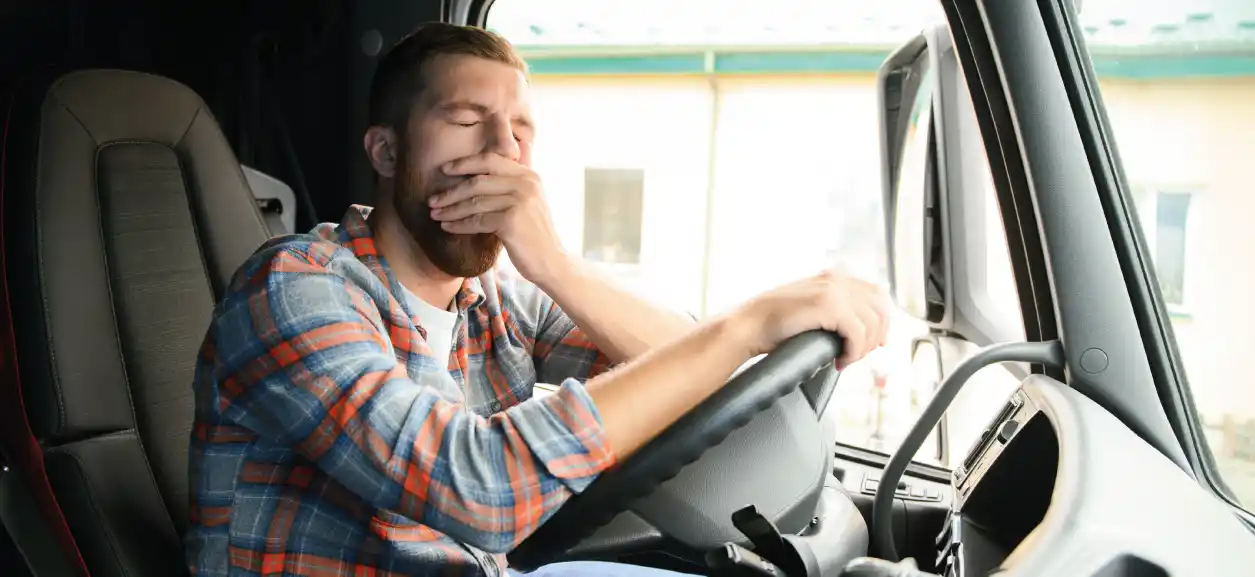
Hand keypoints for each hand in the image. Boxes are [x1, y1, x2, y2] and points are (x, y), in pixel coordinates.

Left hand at [428, 153, 568, 281]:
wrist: (551, 261)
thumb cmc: (533, 234)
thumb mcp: (526, 202)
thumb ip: (507, 187)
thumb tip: (471, 178)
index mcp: (528, 175)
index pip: (491, 160)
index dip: (465, 163)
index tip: (445, 170)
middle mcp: (526, 183)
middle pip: (478, 181)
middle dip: (451, 191)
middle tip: (433, 200)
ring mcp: (520, 201)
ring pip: (475, 202)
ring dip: (451, 209)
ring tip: (435, 215)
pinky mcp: (512, 221)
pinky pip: (477, 220)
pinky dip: (459, 224)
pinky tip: (448, 228)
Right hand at [737, 269, 889, 367]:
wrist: (749, 325)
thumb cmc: (774, 324)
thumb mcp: (810, 308)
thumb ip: (835, 310)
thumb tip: (864, 330)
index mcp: (833, 277)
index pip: (877, 295)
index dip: (880, 321)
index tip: (872, 343)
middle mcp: (836, 279)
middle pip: (881, 308)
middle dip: (875, 336)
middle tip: (856, 354)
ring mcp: (833, 290)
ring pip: (872, 323)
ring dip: (863, 347)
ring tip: (845, 359)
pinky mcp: (829, 306)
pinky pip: (858, 334)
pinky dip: (853, 352)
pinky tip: (839, 361)